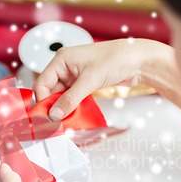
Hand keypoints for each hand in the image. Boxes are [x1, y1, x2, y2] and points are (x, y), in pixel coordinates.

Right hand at [34, 38, 170, 118]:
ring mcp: (75, 75)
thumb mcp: (89, 81)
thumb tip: (54, 114)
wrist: (138, 60)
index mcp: (61, 59)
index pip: (42, 83)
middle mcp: (66, 66)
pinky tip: (75, 115)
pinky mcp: (85, 82)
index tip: (45, 118)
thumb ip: (70, 99)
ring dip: (64, 108)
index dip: (42, 101)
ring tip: (66, 120)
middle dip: (53, 106)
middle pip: (51, 91)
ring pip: (62, 96)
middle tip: (55, 123)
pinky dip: (73, 106)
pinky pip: (73, 97)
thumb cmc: (116, 59)